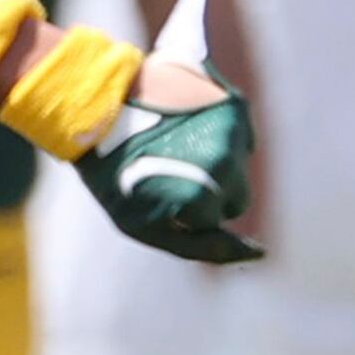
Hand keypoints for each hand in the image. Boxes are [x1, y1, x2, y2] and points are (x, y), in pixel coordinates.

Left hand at [80, 75, 260, 265]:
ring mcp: (231, 127)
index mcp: (203, 192)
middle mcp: (225, 158)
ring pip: (239, 165)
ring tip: (172, 146)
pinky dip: (219, 137)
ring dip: (214, 162)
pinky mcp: (234, 101)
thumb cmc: (114, 172)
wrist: (95, 103)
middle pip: (238, 196)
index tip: (156, 192)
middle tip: (168, 172)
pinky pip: (241, 136)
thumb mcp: (145, 224)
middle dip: (212, 193)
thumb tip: (258, 253)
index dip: (185, 213)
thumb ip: (203, 246)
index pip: (216, 221)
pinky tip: (184, 127)